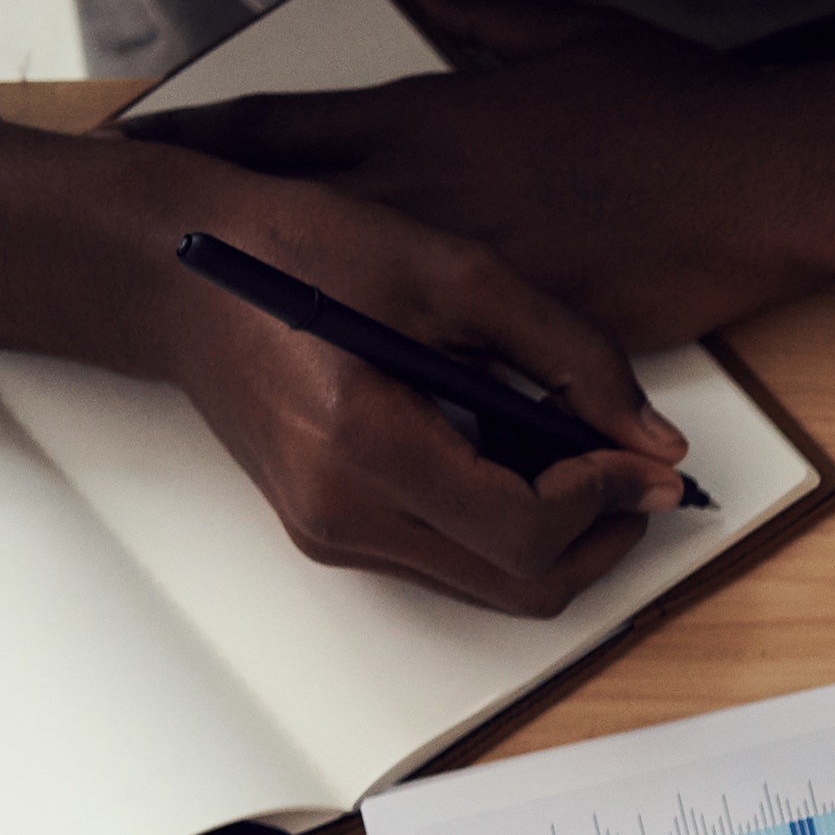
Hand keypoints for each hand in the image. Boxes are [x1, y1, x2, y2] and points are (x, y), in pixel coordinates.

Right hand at [0, 117, 679, 615]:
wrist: (177, 269)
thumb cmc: (299, 249)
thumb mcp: (451, 271)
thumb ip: (570, 355)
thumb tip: (657, 443)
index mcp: (363, 446)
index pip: (524, 529)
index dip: (606, 500)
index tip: (647, 461)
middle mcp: (341, 513)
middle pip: (519, 585)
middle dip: (600, 539)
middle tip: (640, 480)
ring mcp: (330, 532)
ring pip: (490, 586)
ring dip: (559, 540)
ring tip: (590, 468)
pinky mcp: (329, 530)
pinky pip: (449, 562)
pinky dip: (506, 530)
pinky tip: (523, 466)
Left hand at [132, 0, 834, 344]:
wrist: (762, 182)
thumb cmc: (676, 107)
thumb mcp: (572, 33)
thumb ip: (483, 13)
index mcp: (428, 120)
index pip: (282, 128)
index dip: (205, 140)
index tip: (144, 149)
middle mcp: (430, 197)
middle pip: (290, 225)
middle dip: (222, 242)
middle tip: (155, 262)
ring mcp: (475, 272)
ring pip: (362, 311)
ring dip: (313, 332)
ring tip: (256, 352)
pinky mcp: (530, 331)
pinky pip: (459, 372)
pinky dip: (423, 388)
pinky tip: (385, 409)